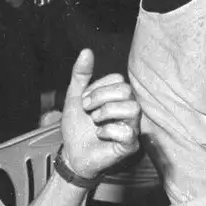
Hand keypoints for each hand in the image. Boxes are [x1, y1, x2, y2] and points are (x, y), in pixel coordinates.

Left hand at [58, 49, 141, 178]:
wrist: (72, 154)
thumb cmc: (76, 128)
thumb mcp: (74, 97)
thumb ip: (80, 75)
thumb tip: (86, 51)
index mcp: (118, 98)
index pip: (118, 79)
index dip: (98, 87)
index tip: (84, 101)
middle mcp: (128, 110)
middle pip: (126, 90)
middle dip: (101, 97)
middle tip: (88, 110)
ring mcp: (132, 127)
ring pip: (133, 108)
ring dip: (107, 112)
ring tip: (95, 121)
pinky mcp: (130, 145)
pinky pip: (128, 131)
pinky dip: (108, 131)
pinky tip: (99, 135)